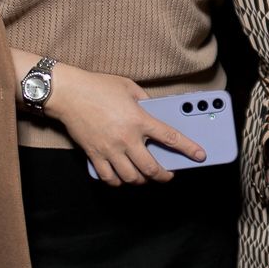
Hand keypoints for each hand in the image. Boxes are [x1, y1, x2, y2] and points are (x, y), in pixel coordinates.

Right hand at [42, 64, 204, 184]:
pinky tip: (121, 177)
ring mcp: (110, 149)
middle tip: (168, 174)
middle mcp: (127, 138)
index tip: (200, 156)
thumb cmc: (97, 86)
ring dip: (141, 180)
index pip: (171, 138)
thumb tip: (154, 111)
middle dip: (164, 175)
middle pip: (151, 168)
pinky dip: (117, 181)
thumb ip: (145, 101)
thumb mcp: (129, 87)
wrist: (68, 93)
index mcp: (139, 120)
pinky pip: (109, 177)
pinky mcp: (94, 155)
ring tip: (144, 176)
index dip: (189, 149)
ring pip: (131, 177)